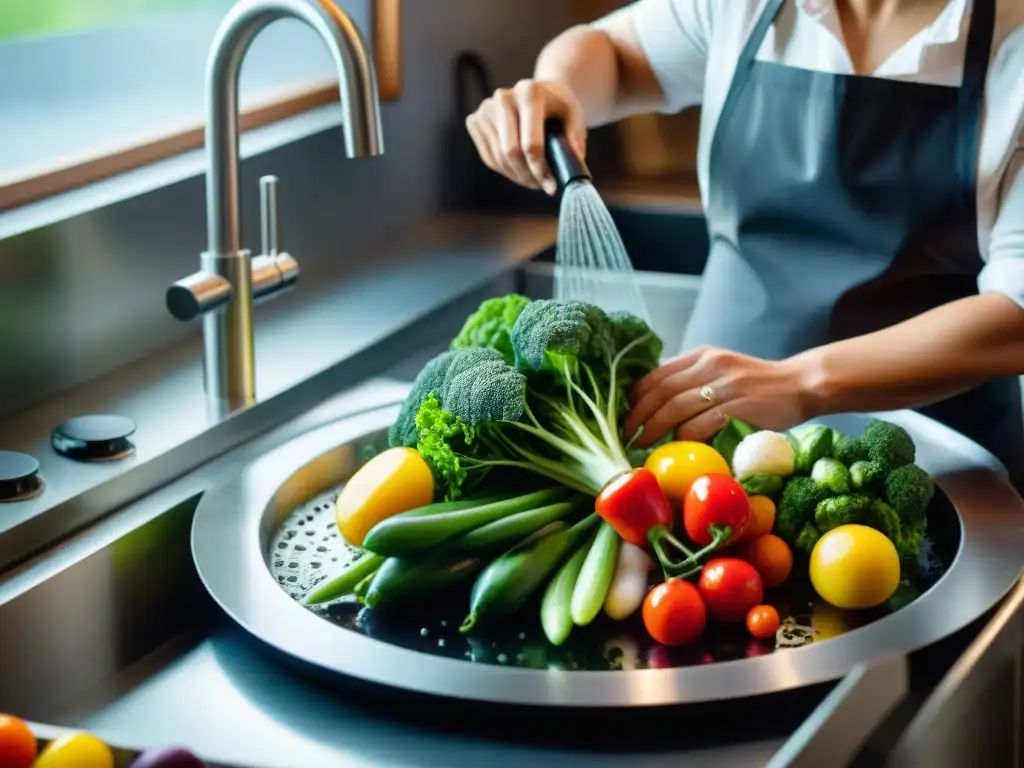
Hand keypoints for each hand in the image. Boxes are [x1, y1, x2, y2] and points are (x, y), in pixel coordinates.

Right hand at [466, 79, 586, 195]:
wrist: (536, 92)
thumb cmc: (557, 106)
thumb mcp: (575, 116)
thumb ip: (575, 139)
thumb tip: (571, 165)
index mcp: (529, 93)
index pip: (531, 143)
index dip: (540, 170)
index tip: (551, 186)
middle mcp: (503, 98)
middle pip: (510, 152)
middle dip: (527, 176)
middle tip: (541, 186)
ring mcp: (486, 109)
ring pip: (498, 158)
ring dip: (516, 176)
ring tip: (533, 180)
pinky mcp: (476, 120)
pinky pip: (489, 157)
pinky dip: (505, 170)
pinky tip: (519, 170)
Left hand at [624, 347, 814, 446]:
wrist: (801, 385)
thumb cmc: (758, 386)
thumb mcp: (722, 372)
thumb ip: (694, 381)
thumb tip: (658, 404)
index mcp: (702, 356)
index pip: (657, 373)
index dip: (636, 396)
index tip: (624, 414)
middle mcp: (710, 365)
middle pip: (661, 391)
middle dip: (638, 415)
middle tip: (625, 435)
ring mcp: (725, 385)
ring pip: (675, 407)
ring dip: (653, 429)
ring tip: (641, 444)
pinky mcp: (739, 407)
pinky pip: (701, 423)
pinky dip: (684, 437)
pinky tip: (677, 448)